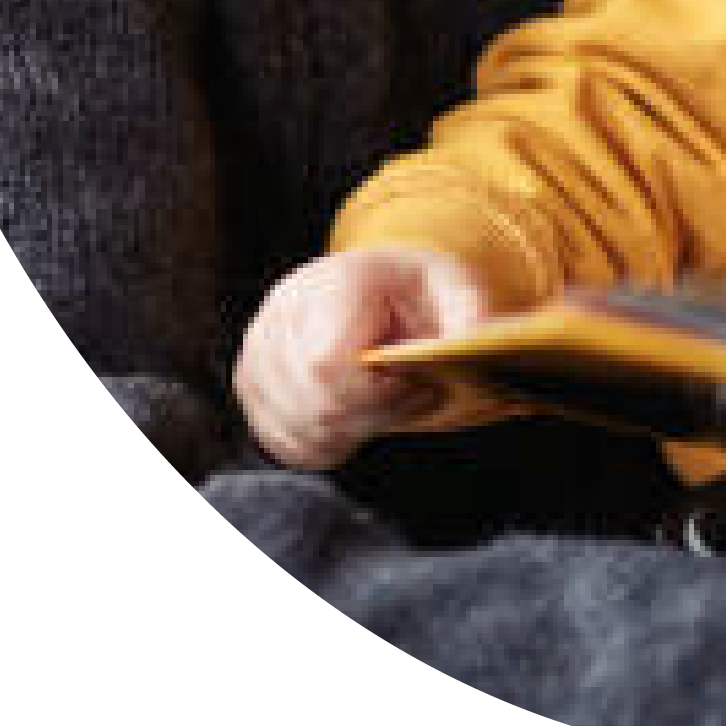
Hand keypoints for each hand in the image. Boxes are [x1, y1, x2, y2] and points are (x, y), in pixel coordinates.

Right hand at [233, 244, 493, 468]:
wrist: (376, 285)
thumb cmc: (418, 290)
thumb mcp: (455, 286)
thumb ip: (469, 314)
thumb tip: (475, 346)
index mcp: (331, 283)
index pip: (328, 365)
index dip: (376, 393)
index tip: (416, 384)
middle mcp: (281, 312)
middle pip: (313, 405)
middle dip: (370, 417)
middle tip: (409, 397)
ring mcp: (257, 349)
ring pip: (296, 429)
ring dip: (350, 432)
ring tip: (385, 401)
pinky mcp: (250, 383)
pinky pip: (283, 441)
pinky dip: (325, 442)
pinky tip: (355, 415)